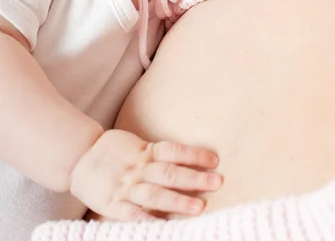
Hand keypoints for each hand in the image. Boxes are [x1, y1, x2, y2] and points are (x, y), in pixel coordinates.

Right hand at [69, 130, 221, 218]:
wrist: (79, 158)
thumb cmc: (112, 152)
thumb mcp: (135, 144)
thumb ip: (156, 152)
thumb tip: (186, 157)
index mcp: (145, 151)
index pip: (174, 151)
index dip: (194, 154)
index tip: (215, 159)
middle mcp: (139, 168)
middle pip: (171, 172)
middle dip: (195, 178)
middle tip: (218, 182)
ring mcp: (127, 187)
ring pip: (156, 193)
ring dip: (179, 200)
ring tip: (200, 206)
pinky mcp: (115, 204)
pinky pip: (136, 214)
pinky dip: (151, 220)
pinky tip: (167, 226)